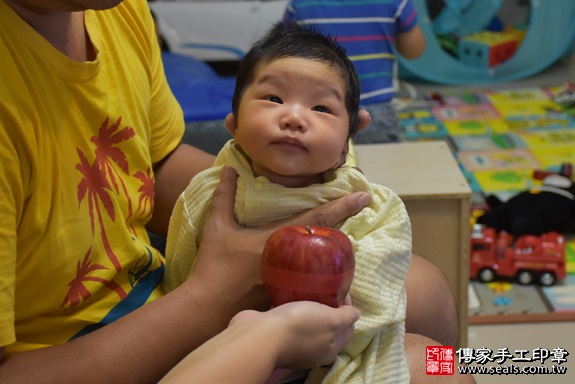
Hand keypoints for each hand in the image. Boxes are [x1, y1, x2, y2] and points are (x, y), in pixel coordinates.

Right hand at [188, 167, 370, 324]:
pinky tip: (331, 270)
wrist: (207, 307)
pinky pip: (316, 284)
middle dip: (348, 225)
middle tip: (361, 209)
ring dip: (338, 251)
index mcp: (279, 238)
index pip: (319, 218)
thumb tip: (228, 170)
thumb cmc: (214, 266)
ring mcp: (295, 282)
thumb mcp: (217, 227)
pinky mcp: (292, 298)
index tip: (365, 195)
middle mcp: (293, 260)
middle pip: (330, 241)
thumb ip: (224, 196)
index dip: (343, 205)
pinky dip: (325, 274)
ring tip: (348, 239)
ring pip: (326, 264)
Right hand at [230, 297, 359, 369]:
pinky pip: (289, 318)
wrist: (259, 335)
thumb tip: (357, 314)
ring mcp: (294, 342)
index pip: (348, 328)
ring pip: (308, 322)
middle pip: (328, 326)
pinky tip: (290, 294)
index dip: (348, 308)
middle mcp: (313, 349)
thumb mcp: (330, 320)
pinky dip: (292, 307)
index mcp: (330, 348)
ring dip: (310, 306)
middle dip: (330, 307)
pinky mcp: (277, 333)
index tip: (341, 289)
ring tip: (309, 287)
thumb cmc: (300, 326)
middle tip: (326, 286)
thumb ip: (346, 317)